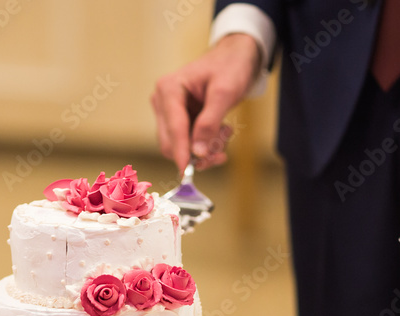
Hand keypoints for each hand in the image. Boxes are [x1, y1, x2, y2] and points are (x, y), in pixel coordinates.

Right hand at [151, 33, 261, 172]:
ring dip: (204, 149)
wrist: (236, 57)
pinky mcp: (178, 119)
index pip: (173, 128)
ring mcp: (169, 111)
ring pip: (179, 147)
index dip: (180, 151)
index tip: (186, 173)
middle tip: (221, 153)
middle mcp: (163, 101)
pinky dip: (205, 145)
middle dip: (196, 153)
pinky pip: (187, 143)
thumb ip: (210, 122)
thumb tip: (198, 152)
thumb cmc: (231, 66)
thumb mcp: (225, 92)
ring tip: (225, 134)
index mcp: (169, 89)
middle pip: (170, 142)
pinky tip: (220, 132)